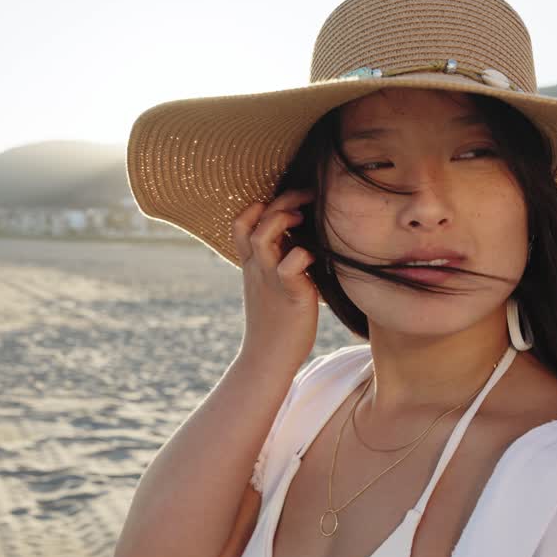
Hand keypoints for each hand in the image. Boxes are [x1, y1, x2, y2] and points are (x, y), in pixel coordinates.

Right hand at [231, 188, 319, 367]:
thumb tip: (300, 237)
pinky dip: (303, 254)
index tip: (287, 203)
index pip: (241, 222)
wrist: (269, 357)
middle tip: (307, 198)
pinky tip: (315, 257)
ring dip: (284, 220)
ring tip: (303, 220)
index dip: (259, 205)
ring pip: (262, 237)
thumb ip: (279, 258)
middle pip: (254, 220)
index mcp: (252, 263)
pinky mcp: (290, 295)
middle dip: (281, 201)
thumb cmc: (277, 319)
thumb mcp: (271, 283)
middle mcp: (257, 268)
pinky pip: (289, 266)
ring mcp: (270, 280)